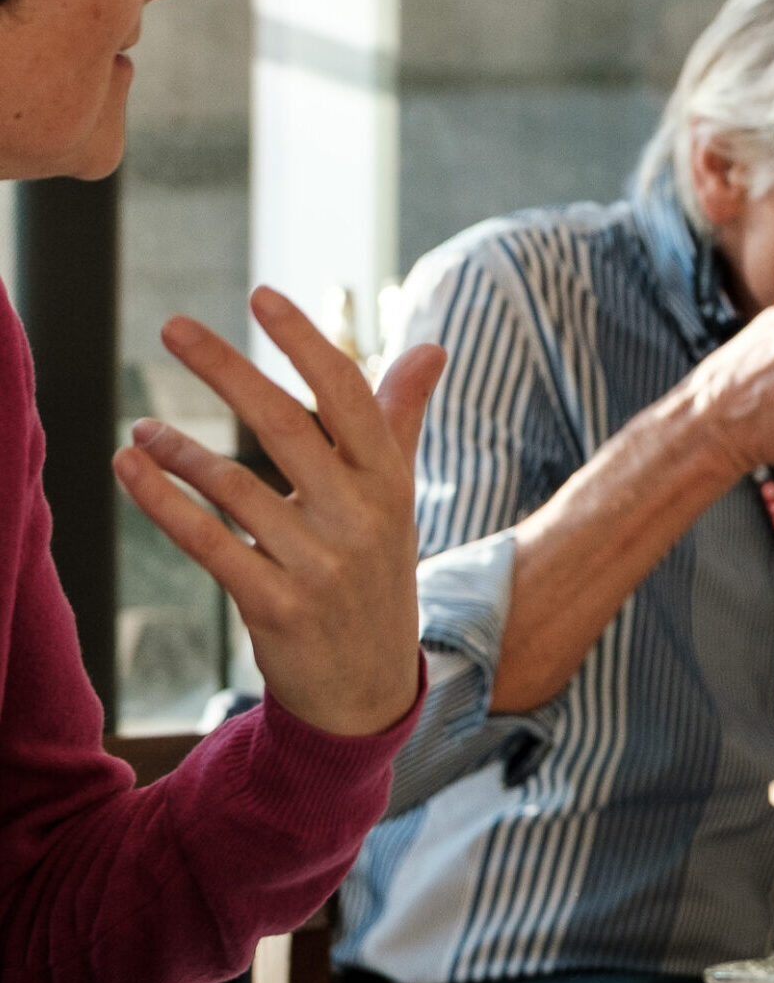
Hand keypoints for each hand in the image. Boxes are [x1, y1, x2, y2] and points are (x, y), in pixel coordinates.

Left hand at [112, 285, 446, 735]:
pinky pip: (211, 544)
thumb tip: (431, 346)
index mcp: (389, 477)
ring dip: (180, 450)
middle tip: (174, 327)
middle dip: (227, 369)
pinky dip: (166, 503)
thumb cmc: (377, 570)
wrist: (370, 687)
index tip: (261, 296)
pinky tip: (134, 469)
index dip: (303, 340)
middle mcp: (361, 515)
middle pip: (285, 425)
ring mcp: (319, 564)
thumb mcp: (395, 495)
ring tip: (143, 427)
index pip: (347, 392)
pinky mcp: (276, 608)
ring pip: (238, 487)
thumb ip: (401, 417)